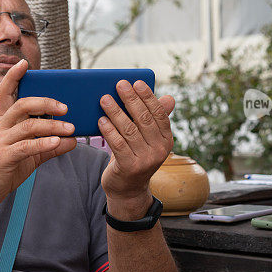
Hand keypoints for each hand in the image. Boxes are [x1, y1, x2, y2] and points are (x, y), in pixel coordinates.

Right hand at [0, 60, 77, 208]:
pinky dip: (43, 143)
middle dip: (46, 102)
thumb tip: (72, 140)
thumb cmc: (2, 170)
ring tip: (70, 129)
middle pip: (22, 105)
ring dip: (52, 126)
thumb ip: (49, 146)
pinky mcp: (3, 158)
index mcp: (1, 122)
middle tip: (66, 107)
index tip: (24, 63)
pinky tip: (58, 142)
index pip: (4, 93)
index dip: (12, 77)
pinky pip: (26, 146)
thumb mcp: (28, 156)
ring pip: (28, 125)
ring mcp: (0, 142)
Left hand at [98, 80, 175, 200]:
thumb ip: (154, 119)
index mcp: (166, 140)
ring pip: (129, 130)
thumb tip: (170, 98)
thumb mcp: (147, 139)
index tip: (137, 82)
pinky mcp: (129, 167)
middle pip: (143, 119)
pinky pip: (117, 144)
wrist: (128, 189)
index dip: (148, 97)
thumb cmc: (135, 157)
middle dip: (130, 99)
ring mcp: (145, 160)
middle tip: (119, 84)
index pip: (159, 114)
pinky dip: (109, 130)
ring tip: (104, 99)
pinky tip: (101, 120)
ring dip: (115, 112)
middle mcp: (159, 150)